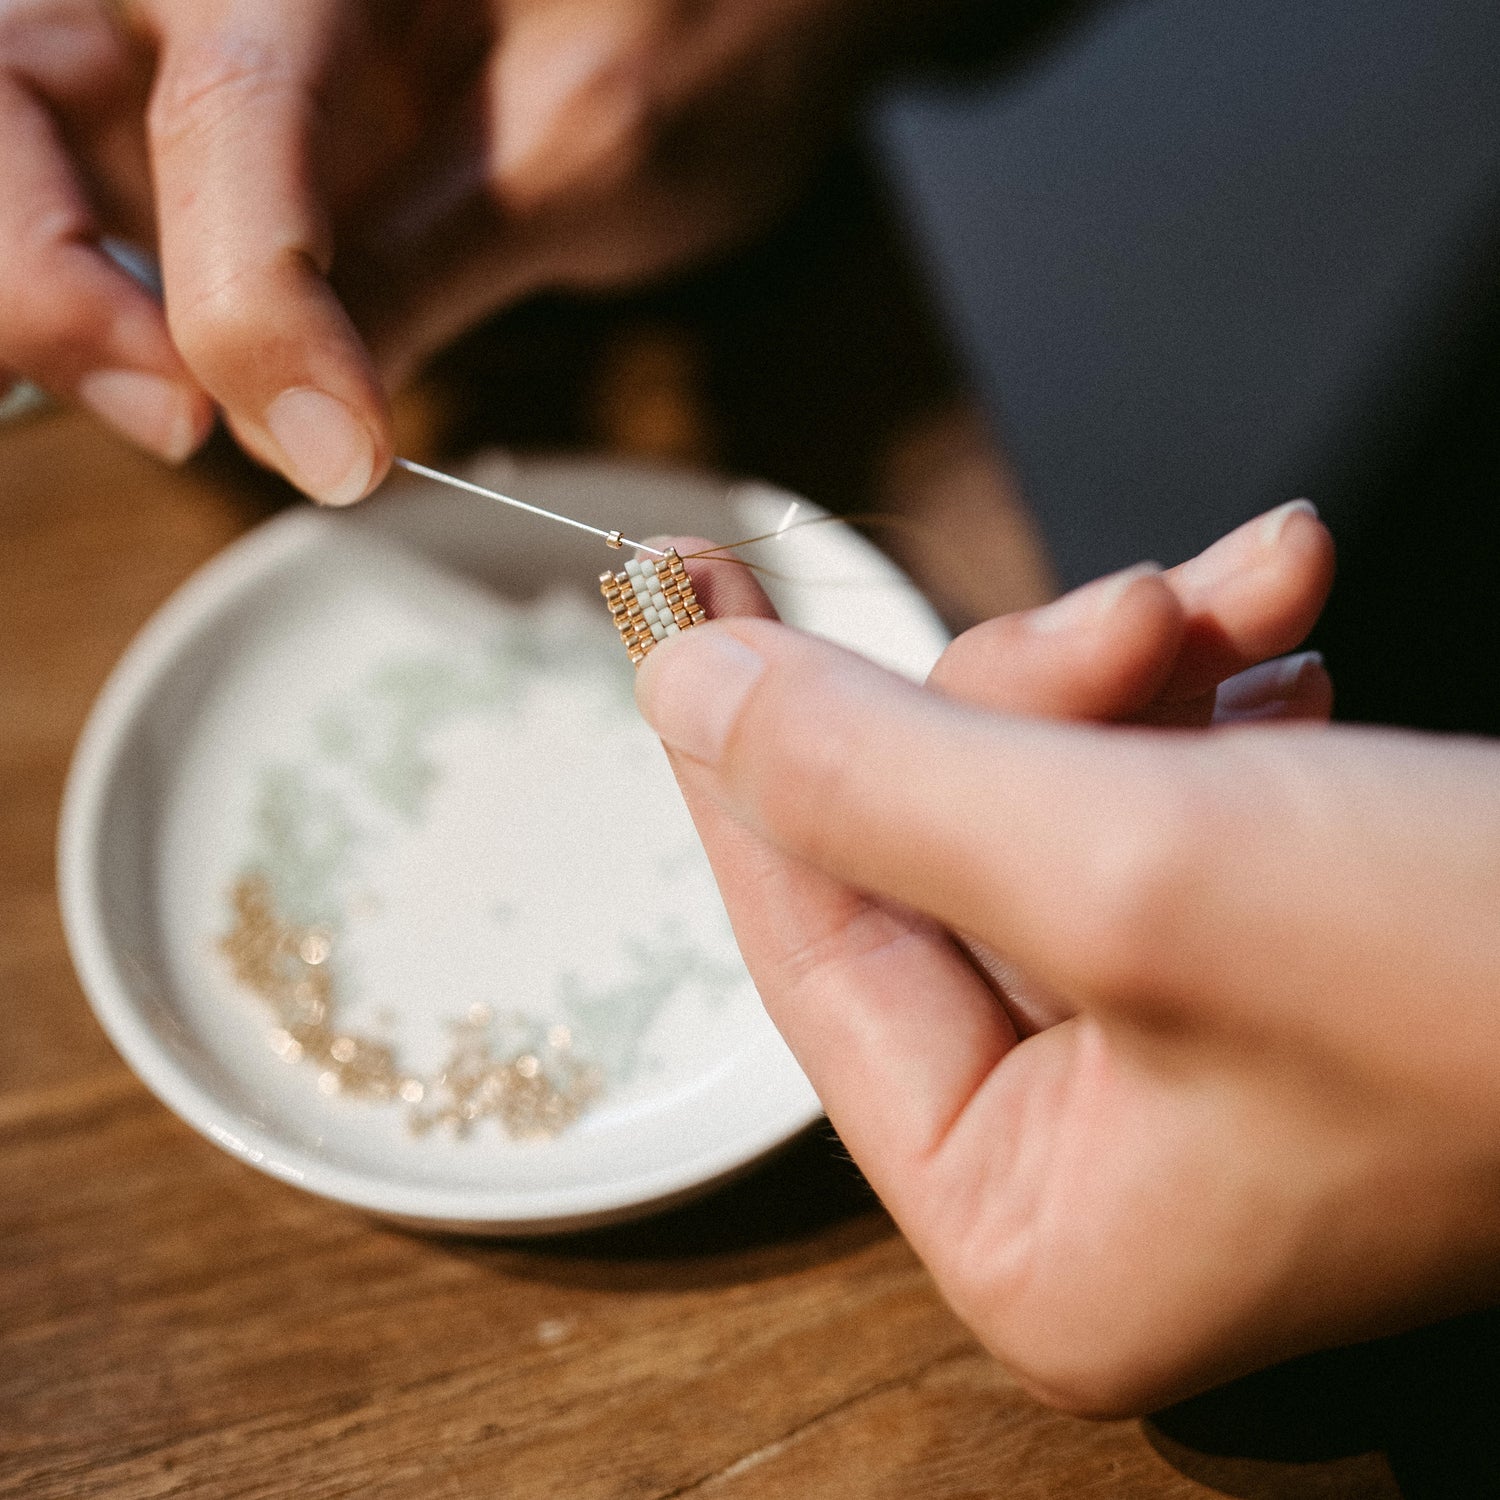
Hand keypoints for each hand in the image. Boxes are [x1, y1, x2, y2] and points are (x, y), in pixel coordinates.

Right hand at [0, 0, 888, 491]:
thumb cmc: (703, 17)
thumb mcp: (589, 148)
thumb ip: (428, 260)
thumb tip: (299, 414)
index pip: (224, 109)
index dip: (251, 308)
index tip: (338, 454)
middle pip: (9, 88)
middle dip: (44, 275)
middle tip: (183, 424)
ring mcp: (201, 35)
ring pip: (27, 142)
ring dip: (52, 291)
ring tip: (182, 411)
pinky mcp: (215, 109)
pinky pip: (102, 196)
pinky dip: (107, 300)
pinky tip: (188, 377)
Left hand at [636, 502, 1499, 1414]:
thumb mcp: (1131, 859)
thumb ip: (875, 775)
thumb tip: (691, 692)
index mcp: (1028, 1217)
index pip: (810, 945)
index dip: (741, 757)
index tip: (677, 603)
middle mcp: (1093, 1156)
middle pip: (938, 856)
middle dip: (1019, 695)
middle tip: (1130, 604)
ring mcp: (1183, 1056)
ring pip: (1048, 799)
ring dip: (1130, 671)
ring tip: (1248, 596)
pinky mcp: (1270, 957)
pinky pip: (1162, 790)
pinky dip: (1211, 692)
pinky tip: (1283, 630)